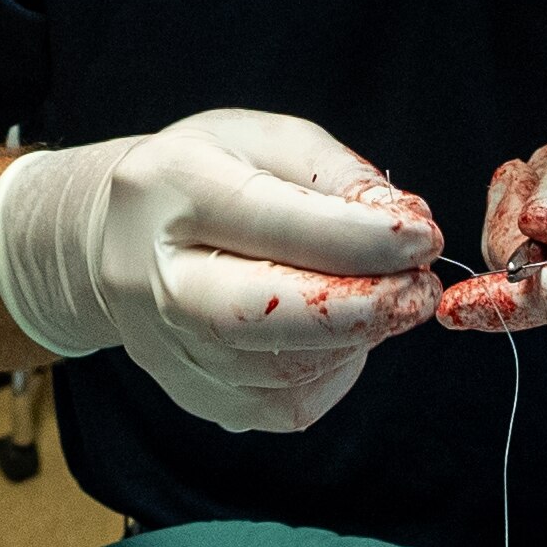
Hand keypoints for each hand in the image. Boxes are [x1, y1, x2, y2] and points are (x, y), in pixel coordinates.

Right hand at [0, 111, 442, 432]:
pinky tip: (345, 334)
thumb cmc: (209, 176)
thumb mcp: (265, 139)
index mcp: (170, 189)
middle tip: (421, 292)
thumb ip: (336, 174)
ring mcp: (166, 349)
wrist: (121, 236)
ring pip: (278, 371)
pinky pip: (282, 407)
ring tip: (391, 301)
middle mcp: (155, 277)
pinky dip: (333, 372)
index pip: (270, 222)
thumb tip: (403, 226)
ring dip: (356, 341)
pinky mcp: (195, 396)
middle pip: (255, 315)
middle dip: (358, 309)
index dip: (359, 238)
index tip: (425, 237)